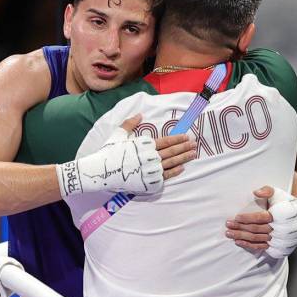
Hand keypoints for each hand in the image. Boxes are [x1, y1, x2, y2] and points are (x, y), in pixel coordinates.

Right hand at [56, 114, 193, 196]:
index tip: (186, 137)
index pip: (166, 141)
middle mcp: (150, 157)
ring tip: (193, 154)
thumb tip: (140, 114)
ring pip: (171, 163)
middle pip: (172, 152)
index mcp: (144, 144)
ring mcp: (150, 170)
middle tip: (194, 144)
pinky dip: (175, 172)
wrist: (102, 172)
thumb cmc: (110, 151)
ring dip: (183, 158)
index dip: (177, 139)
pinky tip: (182, 168)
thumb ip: (130, 123)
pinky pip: (165, 176)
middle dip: (184, 148)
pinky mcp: (149, 182)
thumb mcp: (119, 134)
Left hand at [226, 186, 296, 258]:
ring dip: (241, 237)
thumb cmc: (285, 203)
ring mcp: (278, 239)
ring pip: (256, 239)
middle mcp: (279, 229)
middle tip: (228, 225)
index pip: (260, 218)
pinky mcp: (276, 246)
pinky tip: (238, 242)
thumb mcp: (278, 193)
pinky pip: (261, 247)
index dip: (248, 218)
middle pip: (256, 229)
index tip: (236, 217)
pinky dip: (249, 245)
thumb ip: (267, 190)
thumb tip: (256, 192)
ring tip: (229, 233)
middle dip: (240, 228)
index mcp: (280, 215)